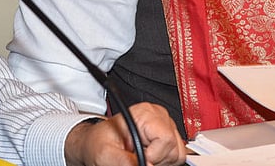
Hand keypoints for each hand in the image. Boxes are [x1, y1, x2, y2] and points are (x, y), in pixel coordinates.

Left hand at [63, 102, 185, 165]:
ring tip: (141, 155)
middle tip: (136, 155)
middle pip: (174, 147)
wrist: (97, 144)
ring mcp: (165, 127)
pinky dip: (162, 161)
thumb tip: (146, 165)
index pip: (166, 138)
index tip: (139, 156)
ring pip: (177, 154)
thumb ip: (124, 160)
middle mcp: (158, 117)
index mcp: (144, 113)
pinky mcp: (167, 139)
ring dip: (160, 160)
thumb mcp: (105, 153)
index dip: (154, 154)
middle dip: (156, 159)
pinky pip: (176, 156)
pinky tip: (148, 156)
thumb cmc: (99, 142)